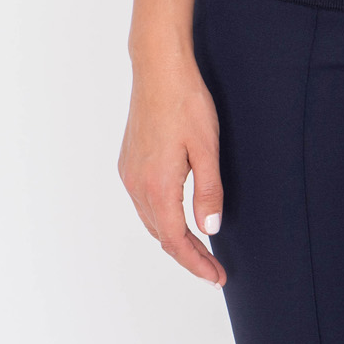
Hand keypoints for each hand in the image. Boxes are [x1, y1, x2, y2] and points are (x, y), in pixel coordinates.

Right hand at [117, 46, 226, 286]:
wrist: (158, 68)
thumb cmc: (186, 102)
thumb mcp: (207, 147)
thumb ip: (209, 191)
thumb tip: (210, 228)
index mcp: (157, 186)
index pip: (176, 240)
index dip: (196, 262)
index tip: (216, 275)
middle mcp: (137, 185)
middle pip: (161, 234)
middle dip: (187, 254)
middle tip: (213, 266)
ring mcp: (129, 172)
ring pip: (150, 219)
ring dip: (172, 236)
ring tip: (197, 247)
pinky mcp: (128, 160)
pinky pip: (143, 201)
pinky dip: (160, 216)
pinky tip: (174, 213)